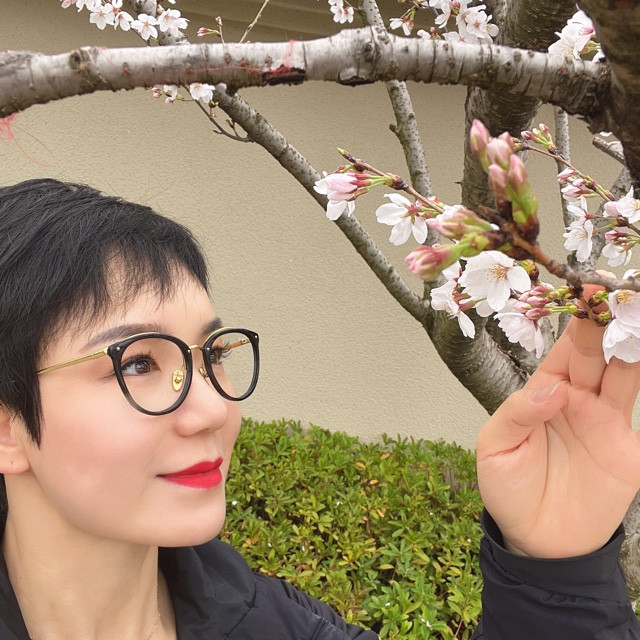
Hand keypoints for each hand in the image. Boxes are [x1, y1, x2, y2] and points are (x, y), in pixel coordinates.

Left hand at [477, 290, 639, 557]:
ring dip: (634, 345)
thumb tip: (554, 388)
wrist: (537, 540)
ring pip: (627, 374)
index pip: (564, 350)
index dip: (576, 322)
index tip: (587, 291)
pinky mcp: (630, 451)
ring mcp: (608, 423)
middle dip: (609, 321)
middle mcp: (579, 399)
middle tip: (619, 290)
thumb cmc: (508, 488)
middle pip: (599, 354)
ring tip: (638, 312)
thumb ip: (520, 413)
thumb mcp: (497, 447)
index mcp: (544, 392)